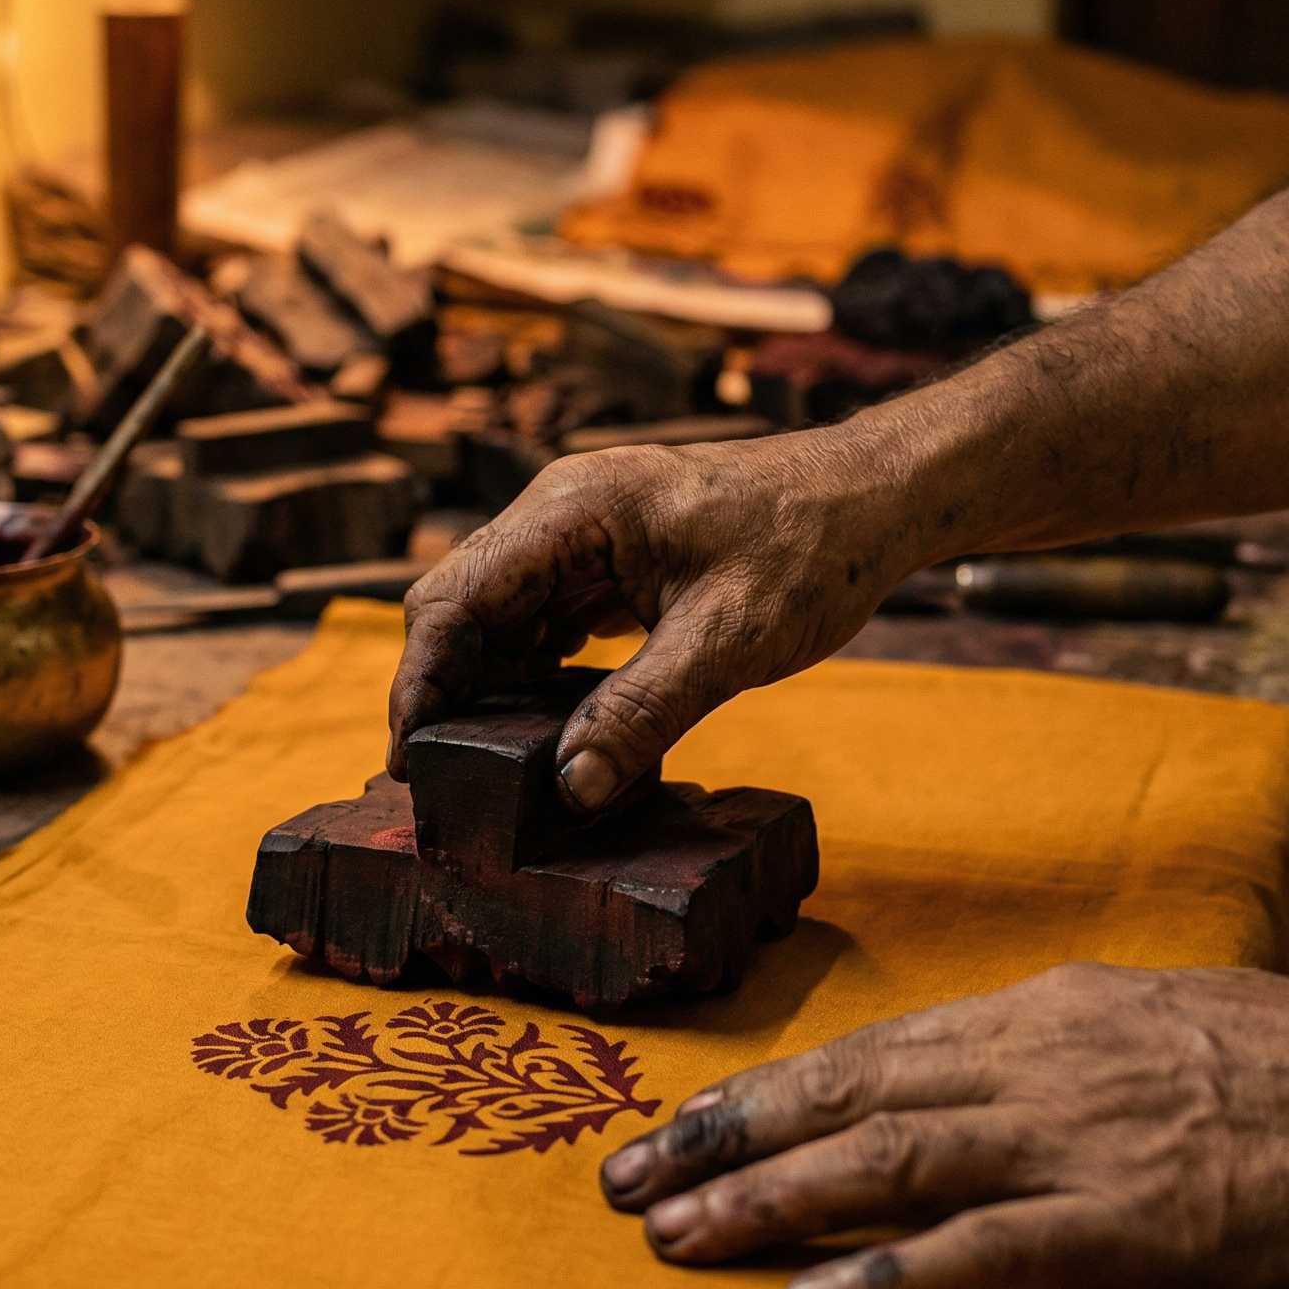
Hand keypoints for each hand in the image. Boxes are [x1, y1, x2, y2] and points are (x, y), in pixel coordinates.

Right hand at [388, 428, 908, 808]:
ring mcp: (583, 533)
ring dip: (491, 686)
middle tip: (448, 778)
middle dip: (446, 689)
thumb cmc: (812, 548)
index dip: (421, 681)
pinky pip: (544, 618)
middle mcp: (562, 512)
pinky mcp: (610, 560)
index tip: (412, 758)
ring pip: (499, 615)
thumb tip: (571, 788)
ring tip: (496, 768)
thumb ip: (642, 714)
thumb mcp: (728, 642)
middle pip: (461, 605)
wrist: (876, 500)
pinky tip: (552, 728)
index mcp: (573, 510)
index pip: (454, 597)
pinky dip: (535, 673)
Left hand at [597, 961, 1288, 1288]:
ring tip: (673, 1237)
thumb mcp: (1165, 1026)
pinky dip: (896, 1278)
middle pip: (849, 1096)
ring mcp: (1084, 1138)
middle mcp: (1041, 1060)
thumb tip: (988, 1090)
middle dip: (726, 1138)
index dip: (765, 1089)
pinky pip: (994, 1253)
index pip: (871, 1050)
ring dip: (770, 1201)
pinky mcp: (1141, 1222)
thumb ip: (1065, 1055)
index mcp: (1047, 1012)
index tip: (683, 1119)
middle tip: (625, 1180)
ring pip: (889, 1164)